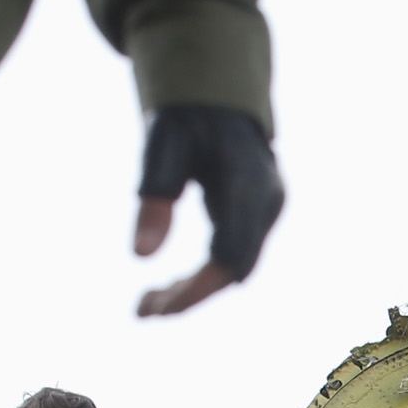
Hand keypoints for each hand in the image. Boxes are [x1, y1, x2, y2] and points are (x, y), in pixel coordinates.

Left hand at [133, 105, 281, 318]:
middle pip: (233, 269)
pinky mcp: (255, 220)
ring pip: (233, 269)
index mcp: (250, 183)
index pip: (229, 255)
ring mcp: (266, 214)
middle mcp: (268, 204)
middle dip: (190, 295)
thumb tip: (139, 258)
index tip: (154, 308)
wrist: (220, 97)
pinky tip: (165, 286)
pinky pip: (231, 258)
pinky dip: (199, 276)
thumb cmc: (189, 115)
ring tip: (144, 303)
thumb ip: (154, 196)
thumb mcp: (162, 145)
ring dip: (192, 290)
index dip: (195, 288)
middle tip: (140, 310)